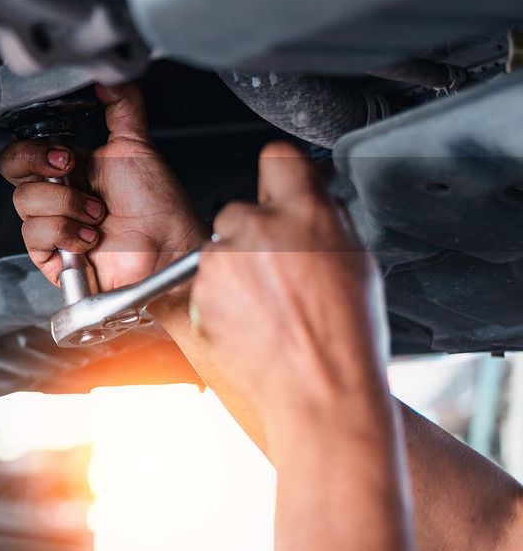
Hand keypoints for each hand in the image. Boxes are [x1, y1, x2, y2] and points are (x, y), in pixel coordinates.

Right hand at [0, 83, 206, 293]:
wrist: (168, 248)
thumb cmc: (159, 208)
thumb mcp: (136, 145)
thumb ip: (121, 105)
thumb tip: (106, 77)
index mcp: (68, 168)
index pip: (24, 150)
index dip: (34, 148)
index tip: (65, 152)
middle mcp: (56, 195)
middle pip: (12, 170)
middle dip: (40, 166)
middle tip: (71, 171)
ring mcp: (52, 225)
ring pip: (24, 202)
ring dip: (65, 205)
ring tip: (96, 215)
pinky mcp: (51, 255)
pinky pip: (34, 235)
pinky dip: (64, 232)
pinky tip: (89, 237)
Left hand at [189, 141, 391, 461]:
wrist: (319, 391)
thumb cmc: (345, 337)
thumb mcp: (356, 261)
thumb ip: (324, 220)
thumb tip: (308, 201)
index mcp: (305, 212)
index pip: (277, 159)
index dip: (279, 179)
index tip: (278, 191)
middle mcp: (256, 228)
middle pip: (239, 211)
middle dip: (251, 235)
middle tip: (275, 276)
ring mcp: (220, 260)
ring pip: (216, 249)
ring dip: (232, 271)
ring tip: (265, 311)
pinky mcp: (194, 291)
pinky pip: (198, 283)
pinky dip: (215, 299)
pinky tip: (247, 324)